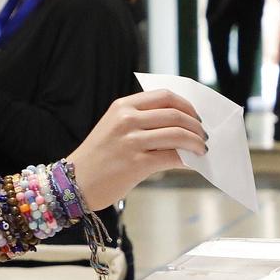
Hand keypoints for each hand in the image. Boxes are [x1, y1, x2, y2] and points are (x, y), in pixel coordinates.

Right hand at [66, 90, 207, 210]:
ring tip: (201, 149)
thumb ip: (142, 121)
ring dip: (196, 142)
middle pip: (175, 114)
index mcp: (123, 106)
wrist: (75, 183)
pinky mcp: (136, 164)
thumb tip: (180, 125)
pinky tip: (191, 162)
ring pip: (177, 134)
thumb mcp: (115, 128)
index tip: (196, 116)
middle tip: (204, 135)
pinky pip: (172, 157)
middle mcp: (127, 120)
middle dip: (196, 125)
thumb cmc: (98, 158)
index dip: (187, 105)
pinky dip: (186, 159)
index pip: (164, 96)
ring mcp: (131, 141)